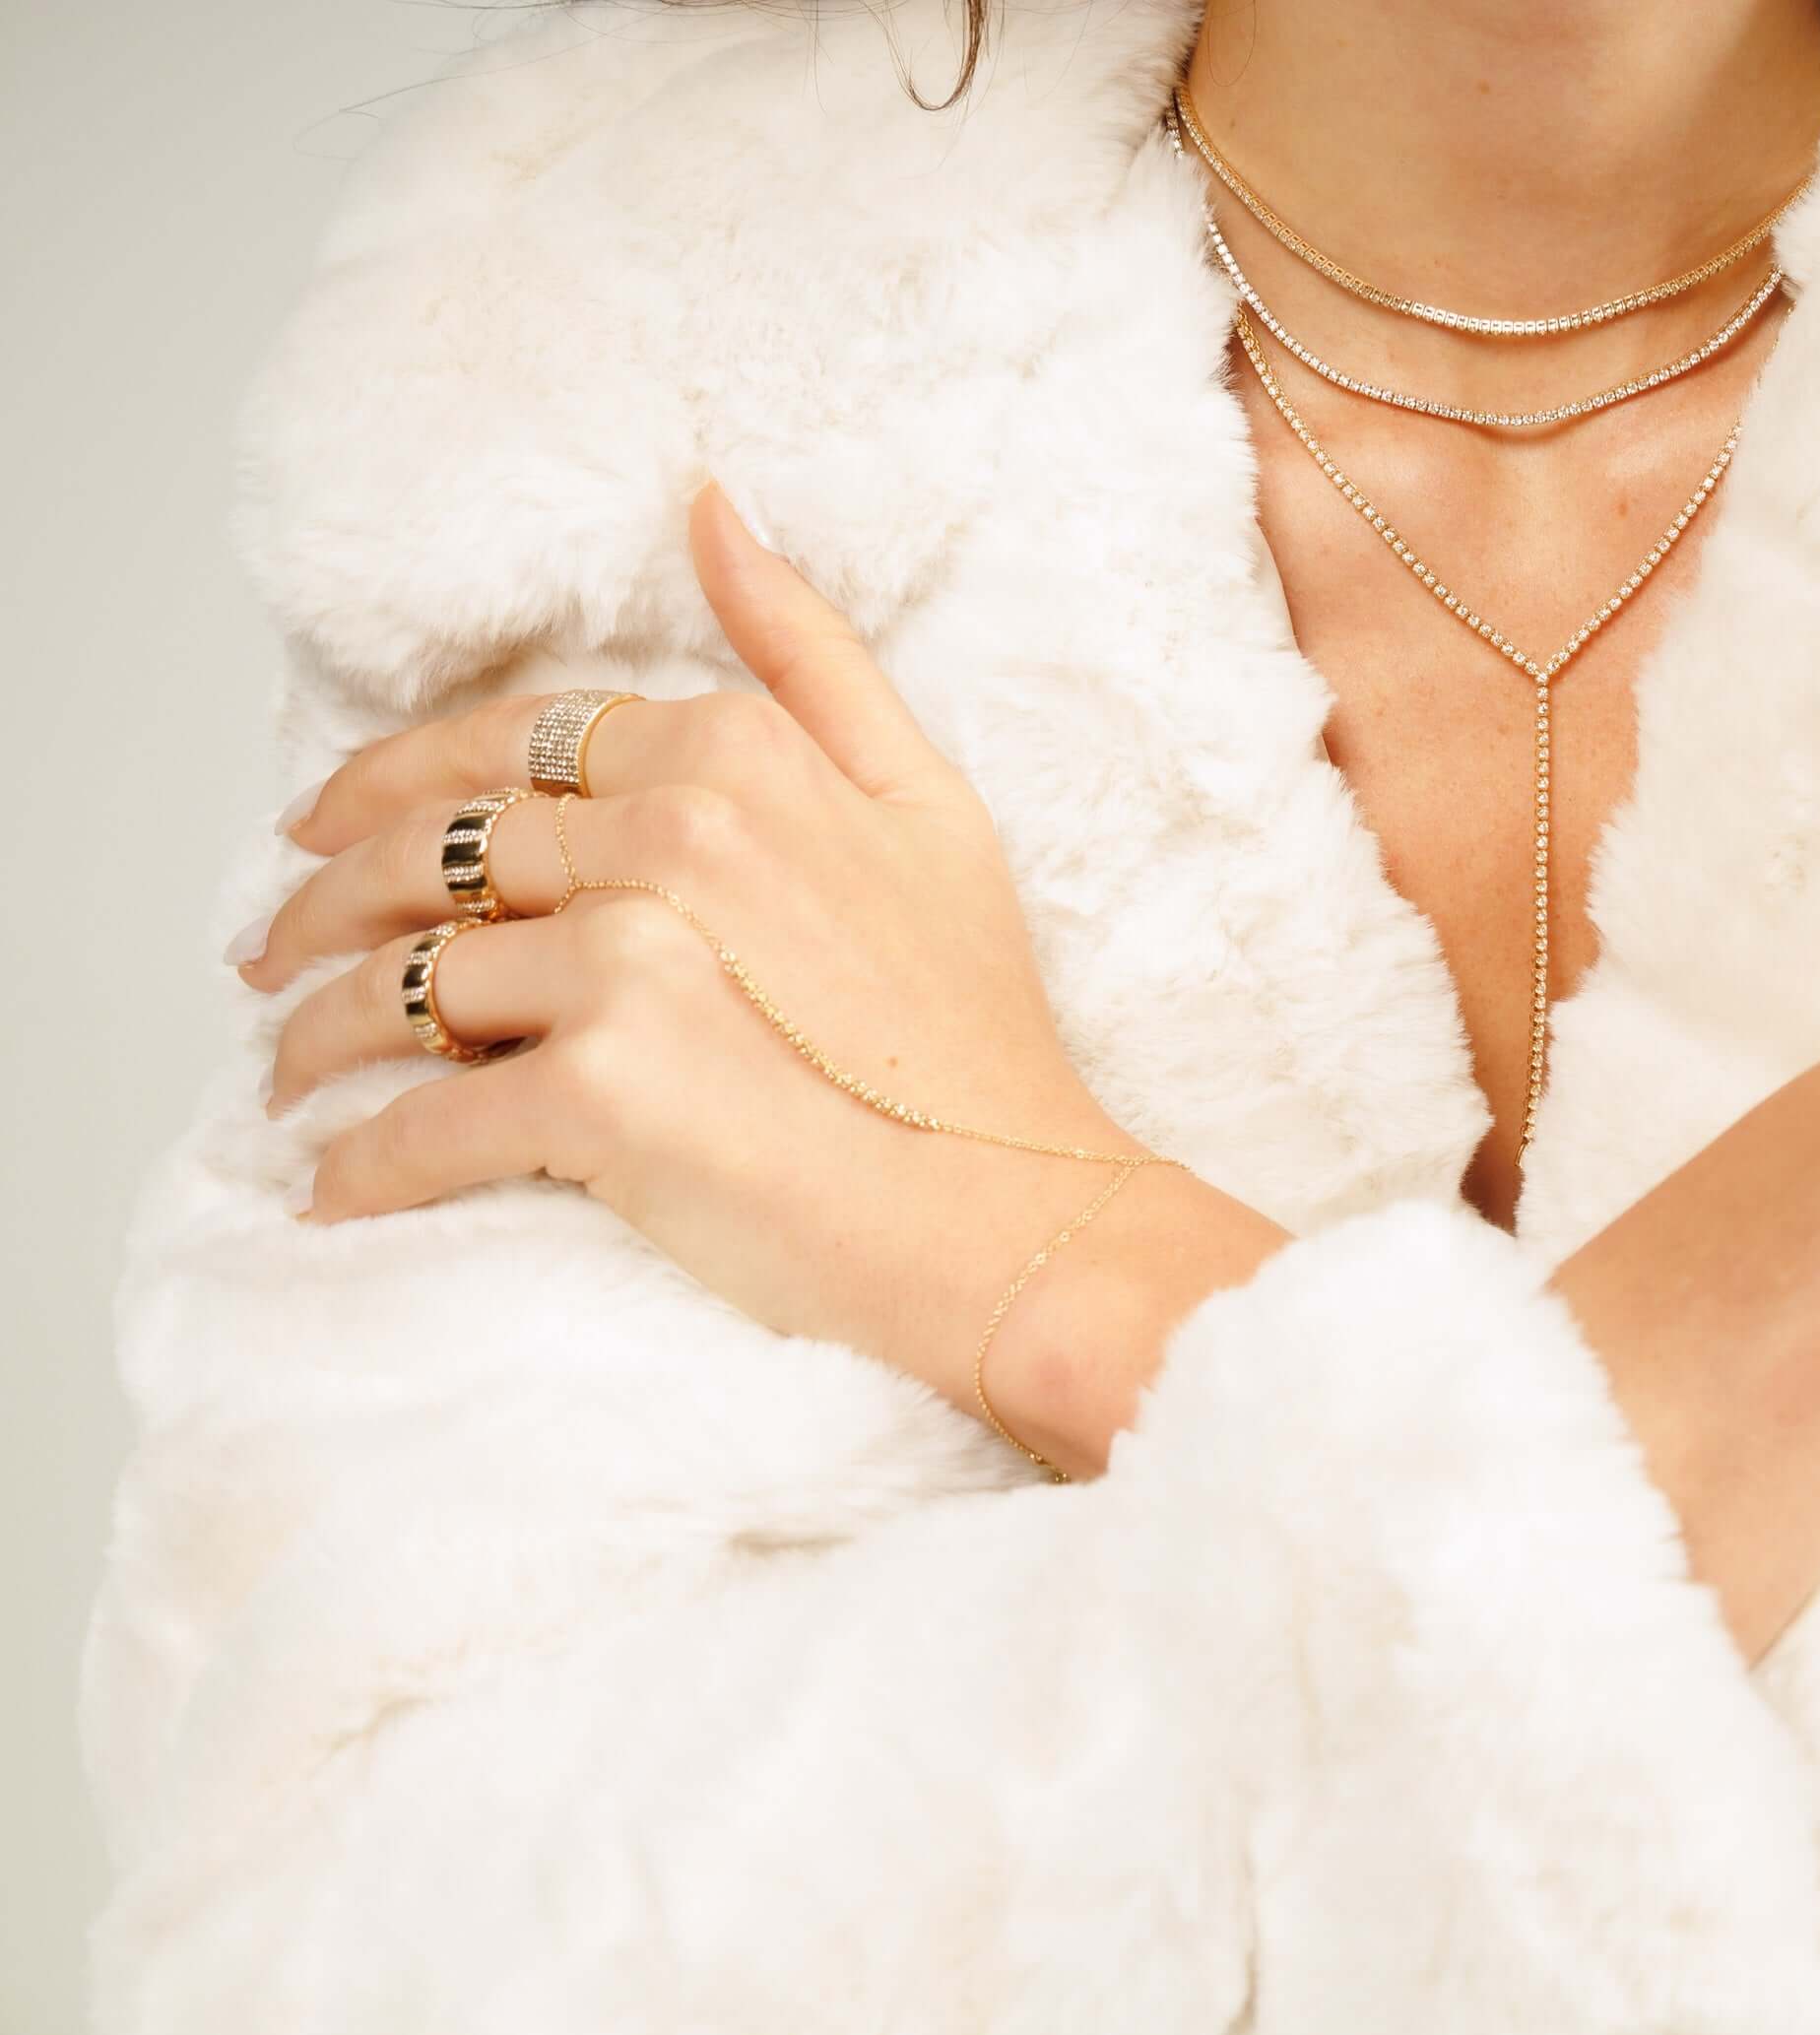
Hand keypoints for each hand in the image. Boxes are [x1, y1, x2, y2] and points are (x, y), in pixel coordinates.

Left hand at [244, 483, 1215, 1430]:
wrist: (1019, 1213)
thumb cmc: (978, 1028)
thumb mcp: (928, 800)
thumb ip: (810, 654)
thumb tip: (710, 506)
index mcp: (734, 755)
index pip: (508, 747)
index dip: (390, 783)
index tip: (320, 826)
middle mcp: (671, 837)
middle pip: (433, 856)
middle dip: (324, 905)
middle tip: (271, 953)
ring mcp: (631, 963)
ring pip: (409, 985)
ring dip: (325, 1034)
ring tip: (295, 1075)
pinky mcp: (601, 1094)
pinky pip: (428, 1121)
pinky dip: (365, 1162)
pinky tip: (338, 1184)